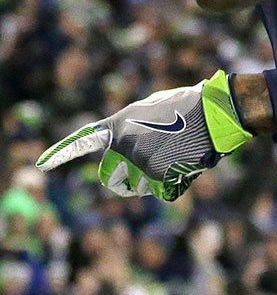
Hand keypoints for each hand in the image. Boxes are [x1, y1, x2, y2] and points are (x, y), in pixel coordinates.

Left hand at [36, 70, 252, 200]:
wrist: (217, 113)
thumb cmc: (190, 105)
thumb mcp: (153, 107)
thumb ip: (133, 126)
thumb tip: (127, 146)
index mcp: (120, 125)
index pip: (84, 140)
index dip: (61, 152)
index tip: (41, 164)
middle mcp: (124, 147)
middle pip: (112, 177)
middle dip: (125, 177)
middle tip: (148, 165)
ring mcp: (141, 164)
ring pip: (139, 186)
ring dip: (154, 178)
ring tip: (178, 154)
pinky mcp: (160, 179)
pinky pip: (163, 190)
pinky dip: (176, 181)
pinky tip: (189, 163)